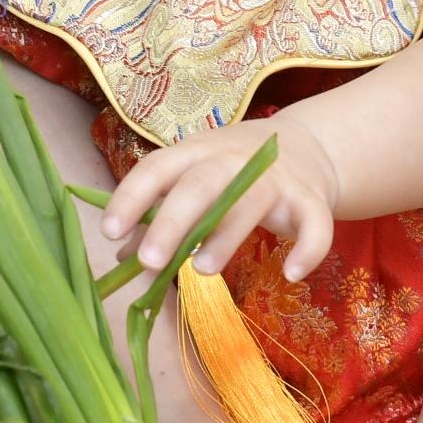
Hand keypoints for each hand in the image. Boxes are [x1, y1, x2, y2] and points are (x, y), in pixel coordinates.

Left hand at [104, 121, 341, 280]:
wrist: (307, 148)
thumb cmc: (234, 172)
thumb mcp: (193, 182)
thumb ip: (159, 215)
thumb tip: (120, 257)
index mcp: (195, 153)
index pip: (157, 168)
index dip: (130, 197)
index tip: (107, 231)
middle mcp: (233, 160)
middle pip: (199, 187)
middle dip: (171, 223)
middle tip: (149, 262)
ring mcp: (274, 179)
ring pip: (249, 204)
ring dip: (225, 238)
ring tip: (200, 271)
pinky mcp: (311, 200)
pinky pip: (315, 225)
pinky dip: (307, 249)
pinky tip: (291, 274)